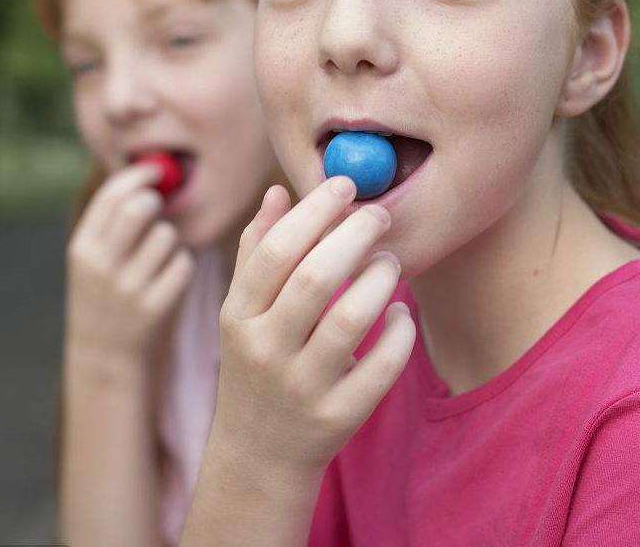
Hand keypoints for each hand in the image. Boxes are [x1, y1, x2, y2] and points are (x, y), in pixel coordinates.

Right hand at [65, 162, 195, 364]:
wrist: (105, 357)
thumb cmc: (106, 295)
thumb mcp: (93, 260)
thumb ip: (112, 223)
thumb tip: (150, 175)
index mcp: (82, 250)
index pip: (110, 196)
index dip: (138, 175)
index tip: (156, 169)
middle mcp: (100, 268)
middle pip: (138, 209)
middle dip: (155, 201)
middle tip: (159, 208)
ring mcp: (127, 290)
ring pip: (166, 236)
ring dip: (171, 239)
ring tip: (160, 254)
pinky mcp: (154, 309)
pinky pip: (182, 264)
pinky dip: (182, 264)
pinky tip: (171, 276)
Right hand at [207, 177, 415, 477]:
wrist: (257, 455)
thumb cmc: (256, 364)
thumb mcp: (242, 312)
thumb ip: (257, 251)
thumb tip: (278, 191)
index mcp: (238, 316)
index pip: (277, 251)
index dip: (315, 211)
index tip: (346, 184)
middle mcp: (265, 351)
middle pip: (315, 278)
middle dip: (355, 236)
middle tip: (379, 216)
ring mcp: (301, 387)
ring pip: (350, 319)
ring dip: (380, 279)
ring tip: (391, 262)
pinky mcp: (339, 417)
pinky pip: (381, 367)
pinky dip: (399, 333)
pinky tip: (401, 314)